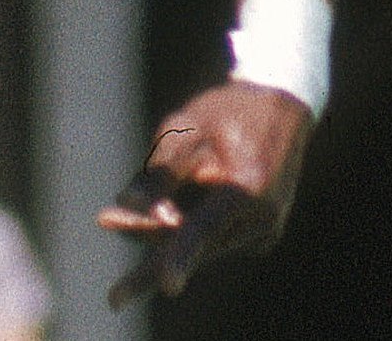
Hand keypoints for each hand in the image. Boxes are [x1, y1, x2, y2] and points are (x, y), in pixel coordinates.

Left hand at [99, 81, 311, 306]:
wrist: (279, 106)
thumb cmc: (225, 113)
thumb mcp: (185, 129)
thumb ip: (159, 170)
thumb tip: (127, 203)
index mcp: (247, 189)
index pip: (203, 229)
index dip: (180, 256)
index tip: (167, 286)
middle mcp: (261, 220)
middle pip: (196, 247)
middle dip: (151, 253)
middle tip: (112, 277)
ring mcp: (265, 231)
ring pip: (203, 245)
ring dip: (163, 237)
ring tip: (112, 219)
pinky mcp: (262, 233)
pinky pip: (215, 239)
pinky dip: (188, 230)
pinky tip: (169, 206)